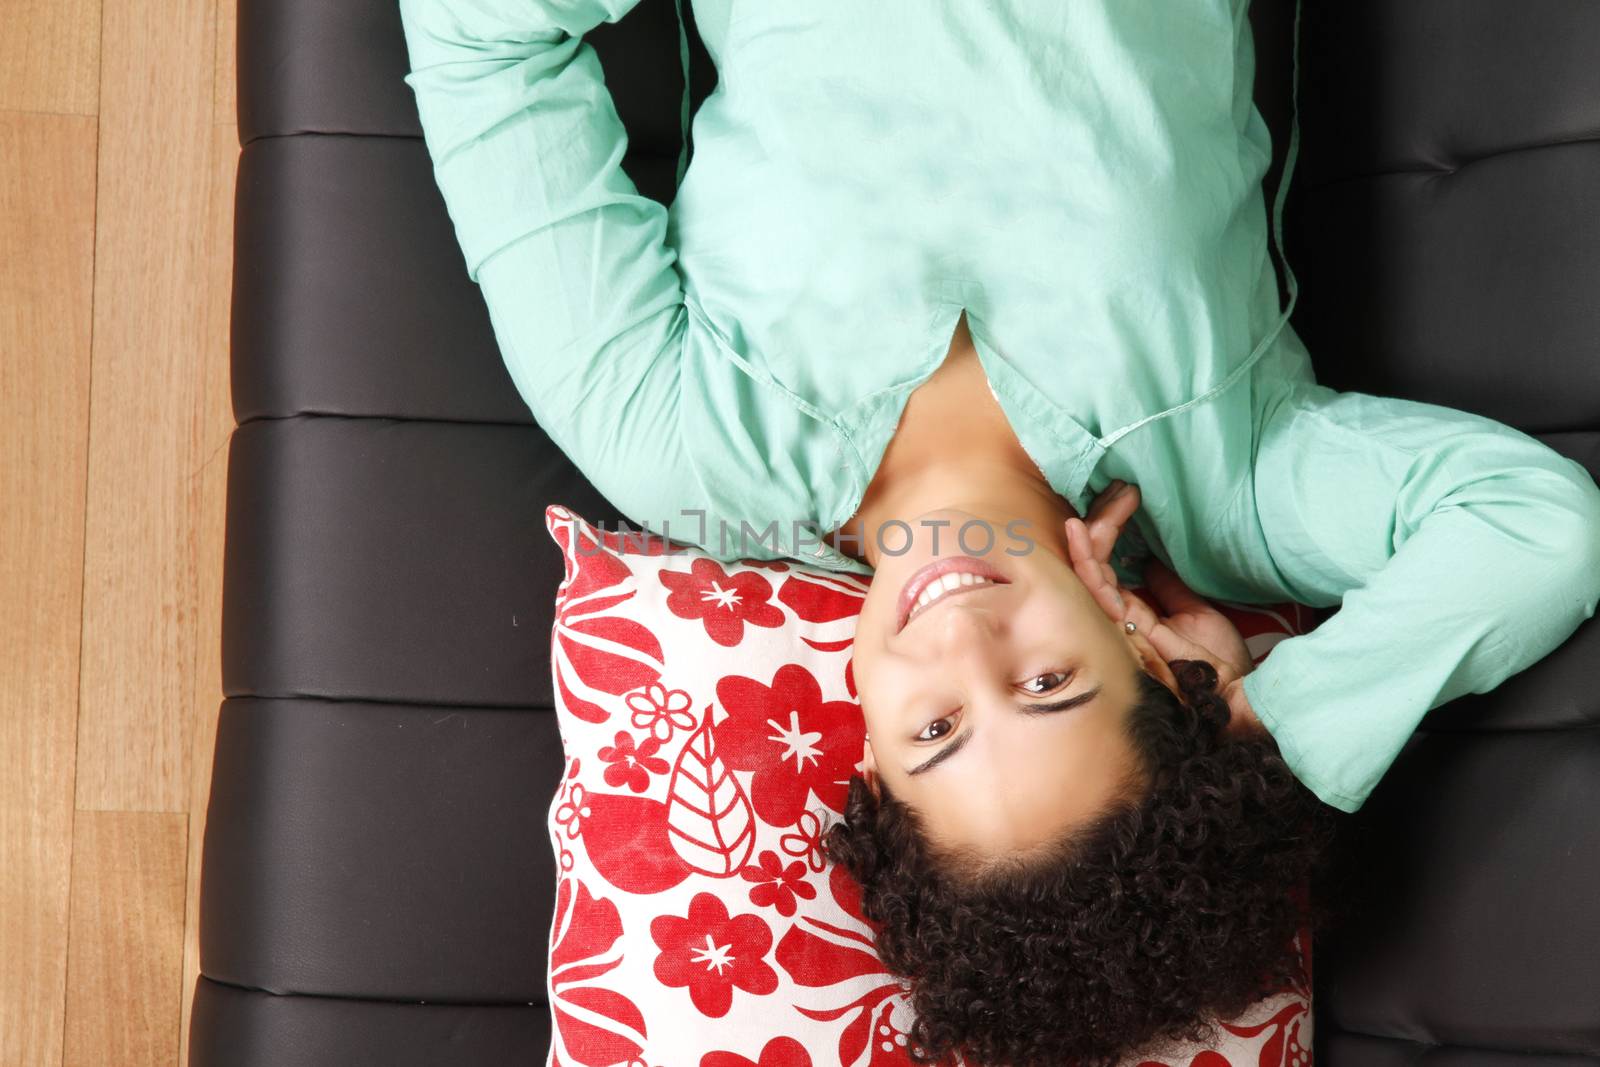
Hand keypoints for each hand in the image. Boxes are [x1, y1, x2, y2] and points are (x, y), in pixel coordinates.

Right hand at [1066, 490, 1254, 703]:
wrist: (1234, 689)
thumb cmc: (1217, 659)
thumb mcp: (1195, 609)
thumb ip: (1168, 586)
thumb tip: (1151, 561)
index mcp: (1132, 610)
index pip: (1107, 563)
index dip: (1113, 528)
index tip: (1129, 497)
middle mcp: (1116, 614)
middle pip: (1093, 561)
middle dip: (1103, 520)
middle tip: (1121, 490)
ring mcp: (1114, 619)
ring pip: (1087, 569)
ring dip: (1094, 530)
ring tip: (1108, 499)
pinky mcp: (1119, 624)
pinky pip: (1093, 586)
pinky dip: (1084, 556)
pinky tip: (1080, 528)